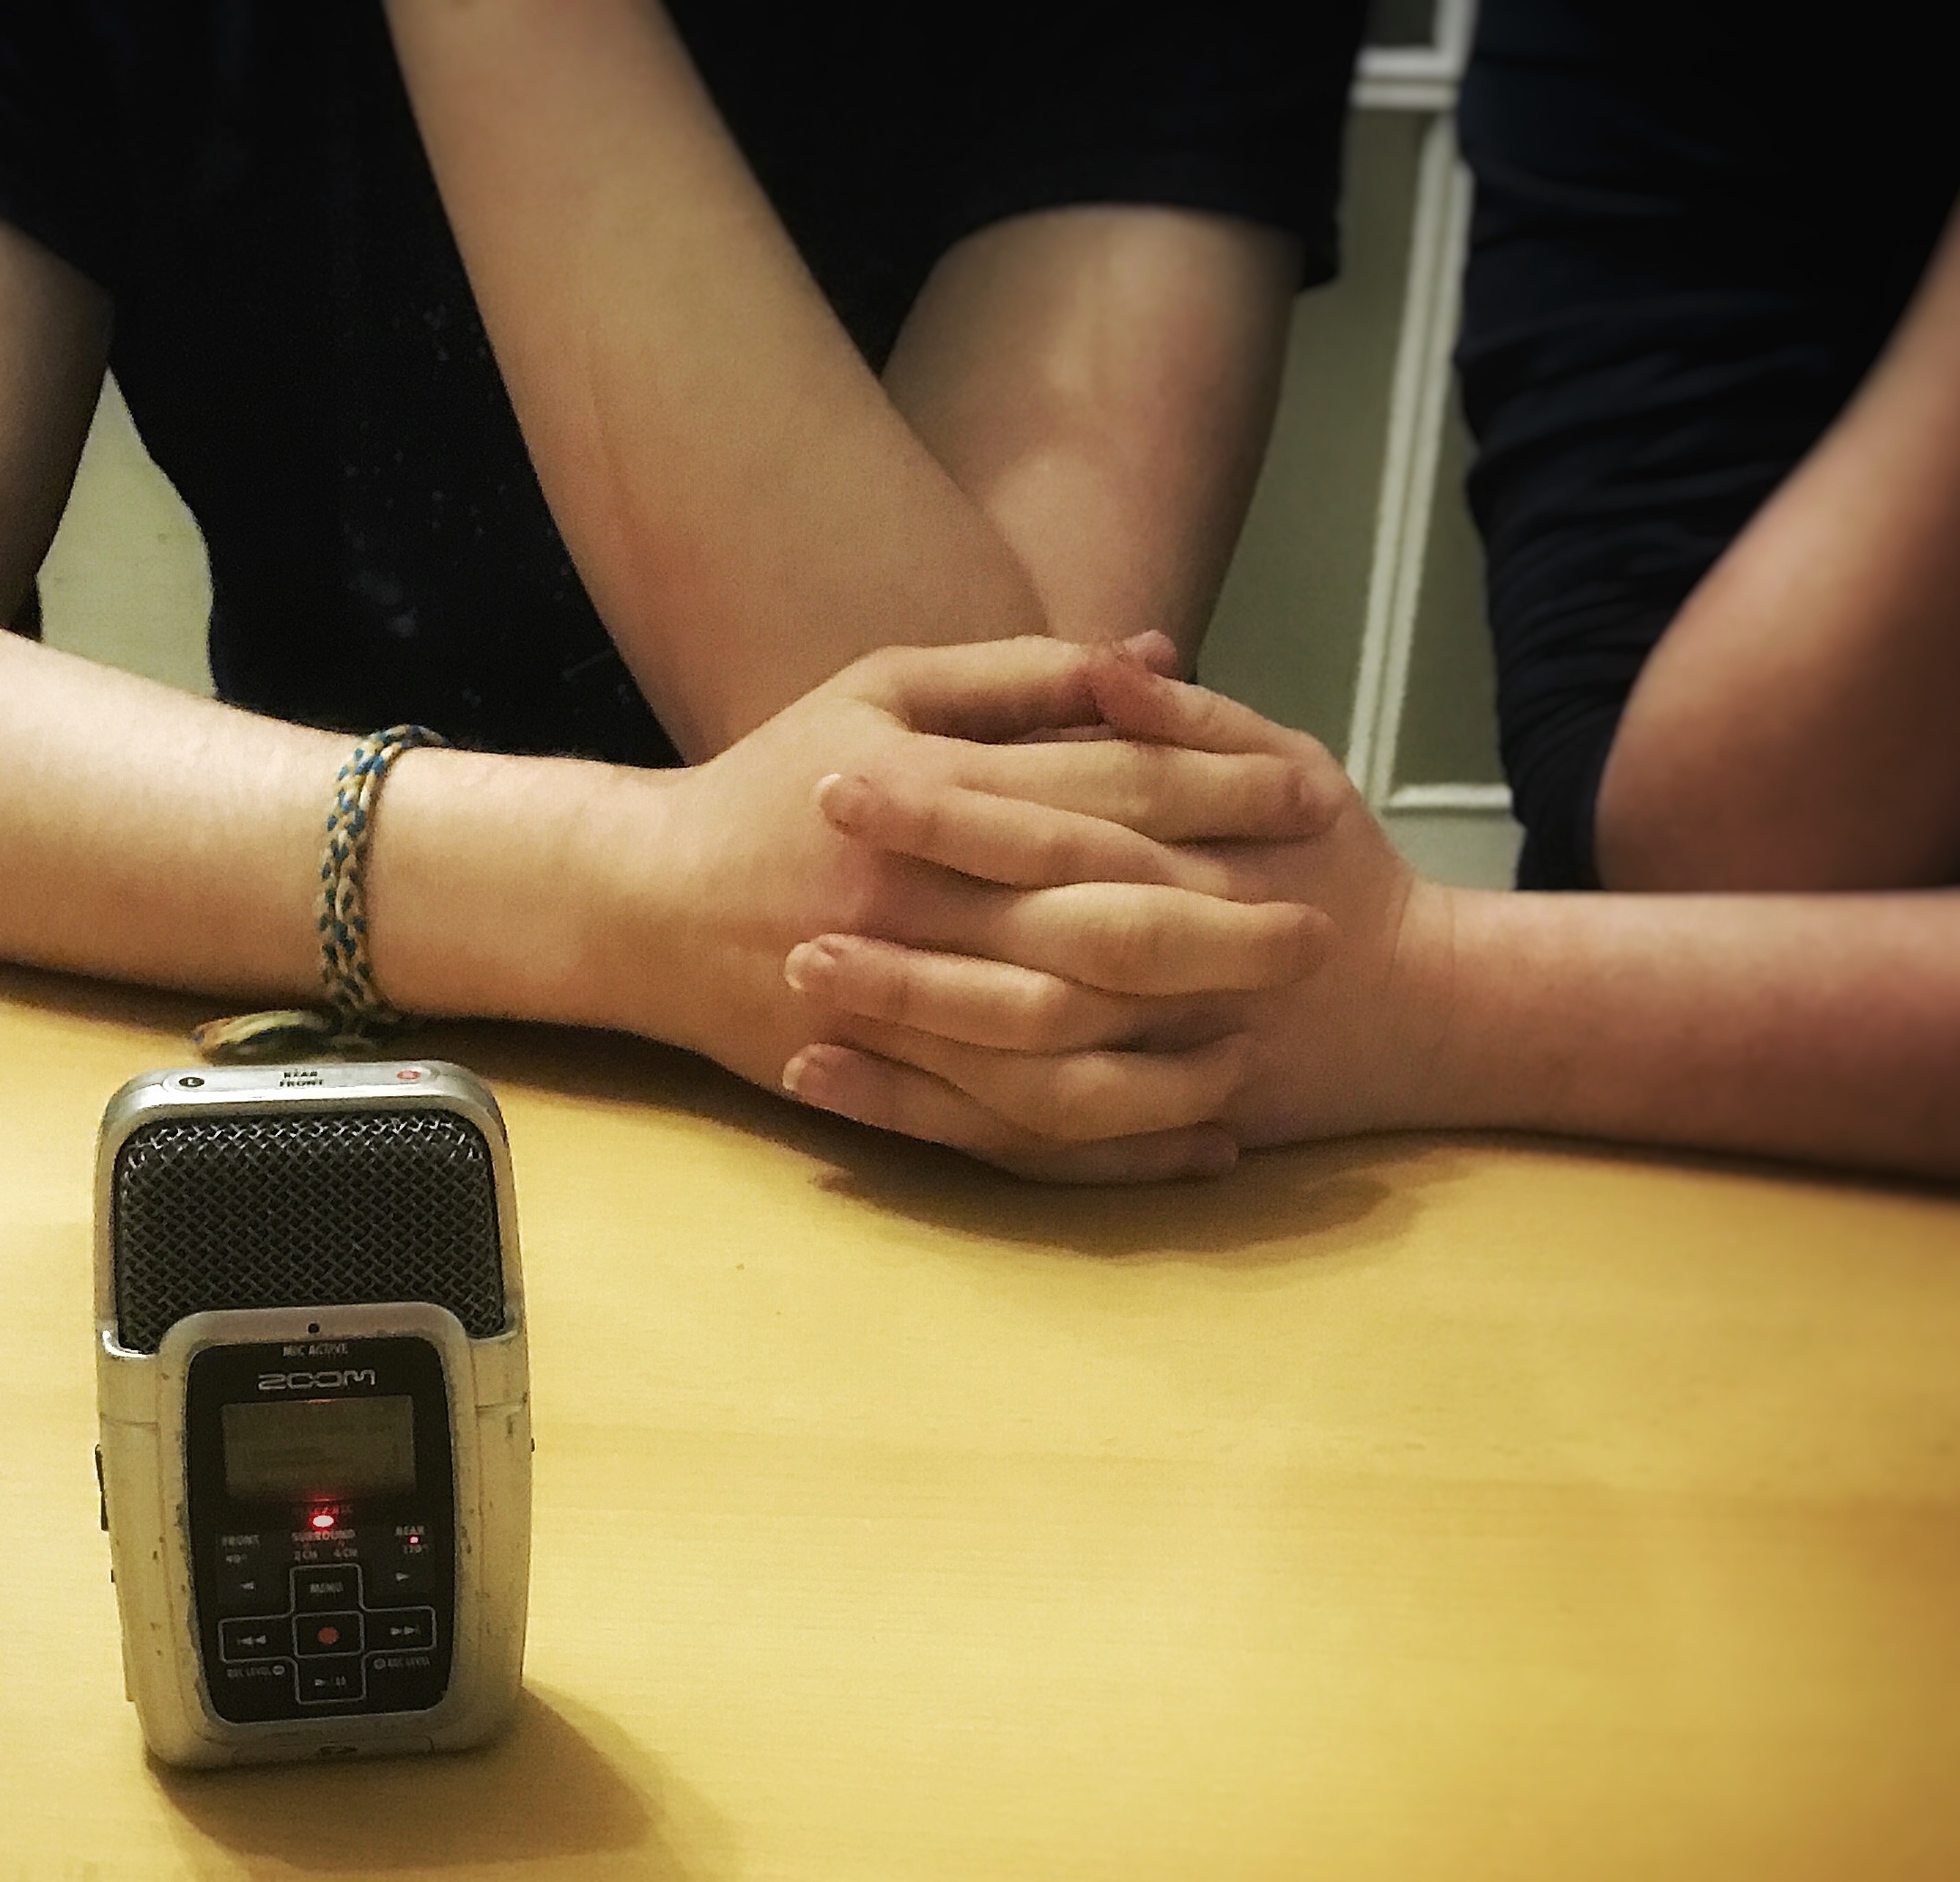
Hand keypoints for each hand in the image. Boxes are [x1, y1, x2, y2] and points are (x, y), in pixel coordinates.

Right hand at [576, 637, 1339, 1180]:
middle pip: (1098, 927)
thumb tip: (1158, 655)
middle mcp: (913, 901)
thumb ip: (1022, 674)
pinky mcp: (885, 1084)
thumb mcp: (883, 690)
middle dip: (1221, 933)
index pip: (1101, 792)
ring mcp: (896, 1006)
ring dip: (1174, 1055)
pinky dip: (1114, 1148)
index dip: (1217, 796)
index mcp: (925, 790)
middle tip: (1319, 936)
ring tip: (1262, 1043)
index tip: (1312, 799)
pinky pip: (1018, 1134)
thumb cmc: (777, 783)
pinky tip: (1197, 1142)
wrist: (640, 904)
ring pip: (1063, 1048)